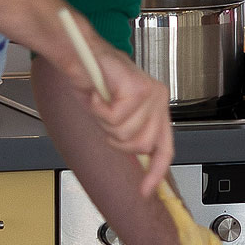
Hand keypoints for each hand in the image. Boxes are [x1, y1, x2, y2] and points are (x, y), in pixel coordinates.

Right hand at [64, 30, 173, 195]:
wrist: (80, 53)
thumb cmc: (94, 79)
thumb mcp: (114, 115)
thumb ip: (129, 133)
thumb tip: (140, 163)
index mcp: (157, 108)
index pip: (164, 148)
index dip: (155, 172)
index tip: (144, 191)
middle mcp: (159, 100)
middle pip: (140, 146)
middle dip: (115, 138)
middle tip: (104, 117)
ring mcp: (151, 94)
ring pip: (125, 133)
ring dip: (104, 122)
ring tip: (100, 101)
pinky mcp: (138, 89)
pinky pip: (114, 118)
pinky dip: (98, 109)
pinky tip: (97, 93)